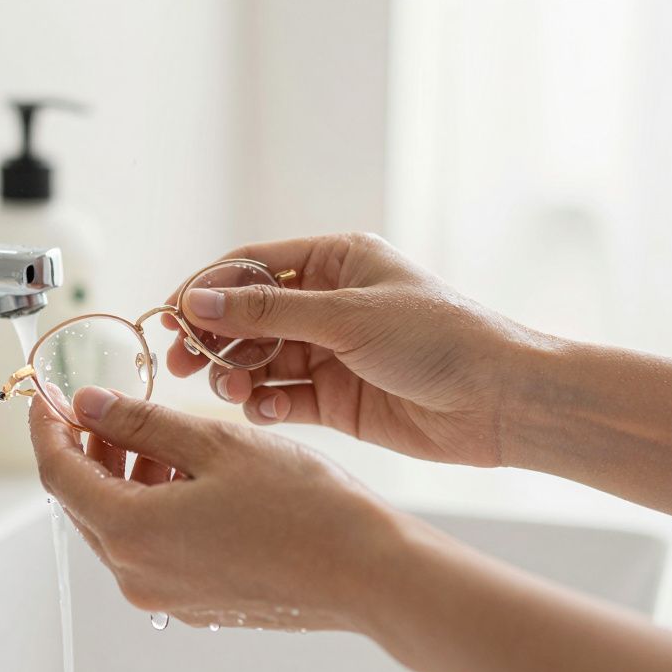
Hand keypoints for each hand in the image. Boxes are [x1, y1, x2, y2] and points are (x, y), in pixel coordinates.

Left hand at [28, 383, 401, 630]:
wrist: (367, 572)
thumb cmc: (304, 510)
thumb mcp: (214, 445)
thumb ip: (141, 423)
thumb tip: (88, 405)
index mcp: (132, 532)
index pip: (58, 474)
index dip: (47, 428)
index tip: (47, 398)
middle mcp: (137, 574)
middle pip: (84, 501)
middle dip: (87, 448)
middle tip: (107, 405)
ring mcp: (164, 594)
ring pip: (118, 523)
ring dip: (122, 475)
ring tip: (156, 433)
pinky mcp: (192, 601)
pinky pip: (149, 547)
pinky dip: (151, 505)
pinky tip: (184, 474)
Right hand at [165, 233, 533, 466]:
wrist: (501, 402)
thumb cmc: (439, 338)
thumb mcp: (347, 316)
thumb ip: (267, 313)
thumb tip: (195, 303)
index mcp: (335, 262)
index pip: (251, 268)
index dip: (207, 290)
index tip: (170, 315)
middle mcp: (327, 304)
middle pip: (246, 317)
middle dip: (212, 339)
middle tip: (181, 362)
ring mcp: (329, 353)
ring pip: (258, 360)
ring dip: (234, 374)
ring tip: (226, 390)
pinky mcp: (334, 399)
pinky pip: (280, 398)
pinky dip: (264, 404)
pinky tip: (261, 410)